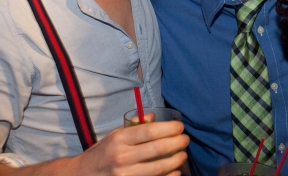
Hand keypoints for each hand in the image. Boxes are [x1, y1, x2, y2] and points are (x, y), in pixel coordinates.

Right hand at [70, 118, 188, 175]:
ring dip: (176, 161)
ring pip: (159, 168)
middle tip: (186, 140)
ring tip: (183, 155)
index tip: (180, 127)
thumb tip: (154, 117)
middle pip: (158, 148)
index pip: (150, 131)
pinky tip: (176, 172)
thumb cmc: (101, 154)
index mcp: (119, 139)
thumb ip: (134, 126)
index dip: (169, 128)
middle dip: (177, 143)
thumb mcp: (114, 135)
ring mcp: (125, 174)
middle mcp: (122, 156)